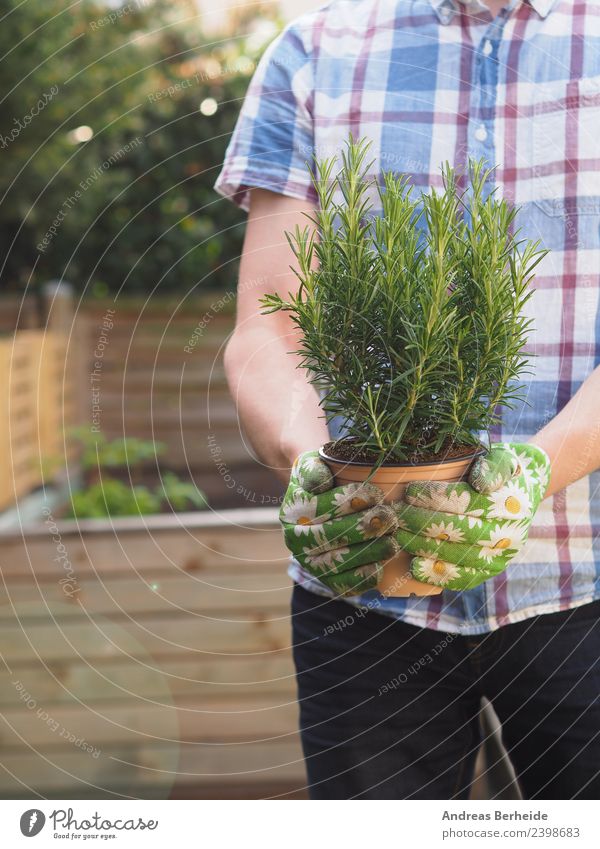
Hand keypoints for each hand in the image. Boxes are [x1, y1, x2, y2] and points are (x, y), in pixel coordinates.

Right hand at [280, 450, 397, 595]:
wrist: (319, 504)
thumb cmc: (324, 480)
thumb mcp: (313, 465)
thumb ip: (313, 469)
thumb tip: (321, 482)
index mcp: (292, 511)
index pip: (322, 507)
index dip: (350, 501)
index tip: (375, 494)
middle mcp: (296, 539)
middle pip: (330, 535)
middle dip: (363, 527)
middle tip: (390, 518)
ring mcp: (309, 561)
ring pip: (337, 561)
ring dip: (368, 552)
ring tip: (392, 542)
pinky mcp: (325, 579)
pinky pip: (342, 584)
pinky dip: (362, 578)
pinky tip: (380, 567)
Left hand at [393, 443, 550, 590]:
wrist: (525, 493)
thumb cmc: (504, 473)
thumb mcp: (503, 459)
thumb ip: (493, 466)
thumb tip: (481, 484)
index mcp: (512, 504)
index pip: (469, 502)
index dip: (438, 497)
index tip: (410, 491)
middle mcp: (510, 534)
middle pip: (460, 530)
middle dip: (423, 522)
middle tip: (396, 513)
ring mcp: (501, 556)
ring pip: (458, 555)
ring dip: (424, 546)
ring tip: (398, 534)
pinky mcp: (490, 570)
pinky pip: (464, 578)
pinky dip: (437, 574)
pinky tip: (414, 565)